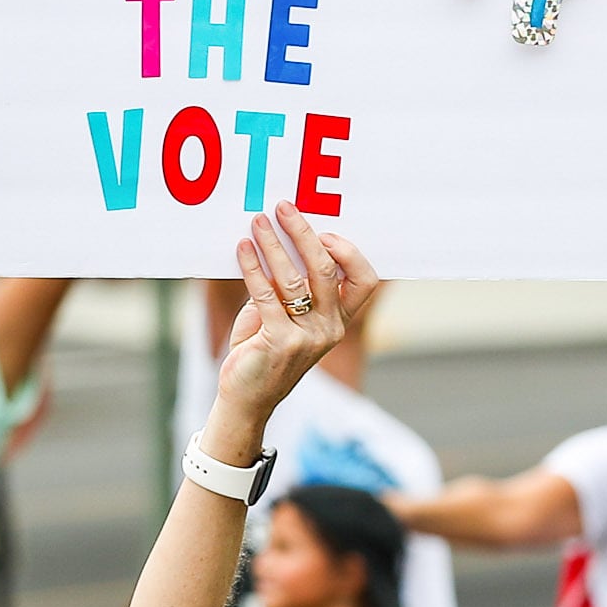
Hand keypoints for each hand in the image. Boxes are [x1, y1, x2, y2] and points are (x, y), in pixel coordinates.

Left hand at [206, 205, 378, 460]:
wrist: (246, 399)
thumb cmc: (262, 351)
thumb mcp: (282, 316)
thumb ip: (288, 286)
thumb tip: (278, 240)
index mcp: (339, 320)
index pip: (365, 281)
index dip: (348, 251)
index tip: (324, 229)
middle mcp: (329, 329)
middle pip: (328, 270)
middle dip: (304, 233)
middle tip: (283, 207)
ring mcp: (306, 338)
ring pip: (295, 278)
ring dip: (274, 244)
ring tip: (258, 222)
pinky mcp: (278, 342)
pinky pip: (266, 294)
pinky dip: (252, 266)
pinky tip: (242, 248)